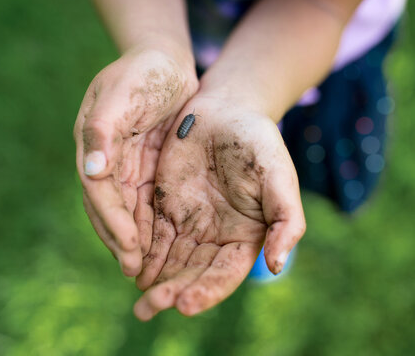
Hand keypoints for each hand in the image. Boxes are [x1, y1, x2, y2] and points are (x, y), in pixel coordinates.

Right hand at [74, 48, 197, 275]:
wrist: (165, 62)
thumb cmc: (144, 71)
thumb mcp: (123, 92)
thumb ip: (103, 129)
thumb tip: (91, 171)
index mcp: (94, 142)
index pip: (98, 189)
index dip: (112, 219)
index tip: (129, 245)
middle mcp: (105, 160)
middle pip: (107, 208)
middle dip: (118, 239)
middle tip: (134, 271)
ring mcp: (123, 167)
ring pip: (123, 211)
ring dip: (130, 241)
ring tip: (143, 270)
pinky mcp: (143, 170)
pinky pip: (142, 204)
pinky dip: (146, 227)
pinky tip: (156, 249)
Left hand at [133, 95, 305, 318]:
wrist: (225, 110)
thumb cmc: (257, 141)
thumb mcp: (278, 176)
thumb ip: (285, 219)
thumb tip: (277, 265)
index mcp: (245, 234)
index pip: (225, 272)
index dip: (207, 290)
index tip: (185, 304)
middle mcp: (216, 235)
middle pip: (193, 272)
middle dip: (173, 292)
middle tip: (149, 308)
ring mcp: (190, 222)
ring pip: (171, 260)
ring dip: (155, 281)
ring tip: (139, 303)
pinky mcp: (166, 206)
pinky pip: (153, 235)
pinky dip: (143, 254)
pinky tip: (132, 269)